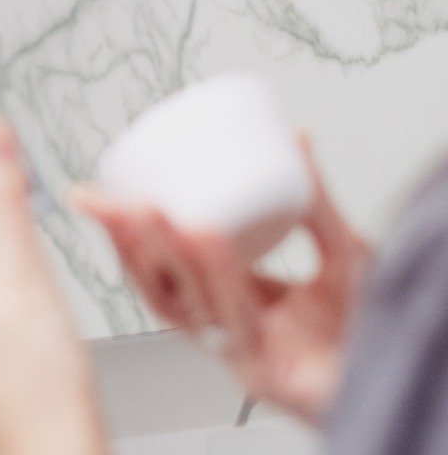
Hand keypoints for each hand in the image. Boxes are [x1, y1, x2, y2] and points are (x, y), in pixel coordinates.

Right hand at [72, 133, 370, 422]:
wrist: (410, 371)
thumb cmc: (374, 330)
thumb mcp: (341, 248)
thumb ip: (317, 199)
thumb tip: (298, 138)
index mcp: (230, 299)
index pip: (163, 265)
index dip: (127, 233)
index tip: (101, 196)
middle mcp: (226, 326)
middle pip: (158, 283)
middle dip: (122, 239)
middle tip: (99, 199)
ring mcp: (239, 351)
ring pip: (183, 304)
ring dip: (159, 254)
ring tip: (145, 210)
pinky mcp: (262, 371)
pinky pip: (232, 319)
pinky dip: (218, 276)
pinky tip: (203, 239)